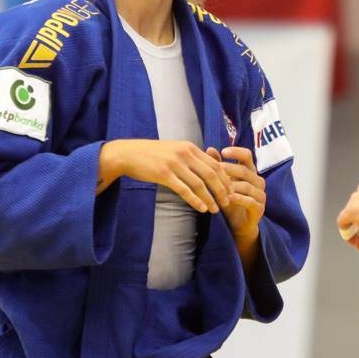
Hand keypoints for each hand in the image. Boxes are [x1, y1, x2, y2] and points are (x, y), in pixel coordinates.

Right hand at [98, 139, 230, 213]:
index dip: (225, 178)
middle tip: (228, 202)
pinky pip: (184, 190)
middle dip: (222, 189)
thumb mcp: (174, 149)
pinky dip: (195, 200)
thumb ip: (190, 157)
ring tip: (216, 209)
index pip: (214, 163)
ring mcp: (175, 164)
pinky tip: (202, 208)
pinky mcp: (164, 174)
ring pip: (199, 183)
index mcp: (190, 147)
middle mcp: (185, 154)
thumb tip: (205, 168)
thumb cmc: (151, 154)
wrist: (127, 153)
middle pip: (211, 174)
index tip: (231, 190)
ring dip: (210, 198)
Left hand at [208, 146, 265, 238]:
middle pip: (245, 171)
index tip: (223, 152)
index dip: (237, 152)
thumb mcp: (223, 183)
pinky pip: (250, 201)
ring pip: (247, 186)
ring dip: (232, 185)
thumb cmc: (230, 201)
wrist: (239, 225)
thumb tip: (209, 149)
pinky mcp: (259, 208)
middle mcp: (258, 181)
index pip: (247, 156)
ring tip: (219, 186)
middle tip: (215, 170)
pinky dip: (239, 199)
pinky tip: (229, 198)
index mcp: (250, 172)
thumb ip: (218, 166)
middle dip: (230, 169)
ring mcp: (261, 194)